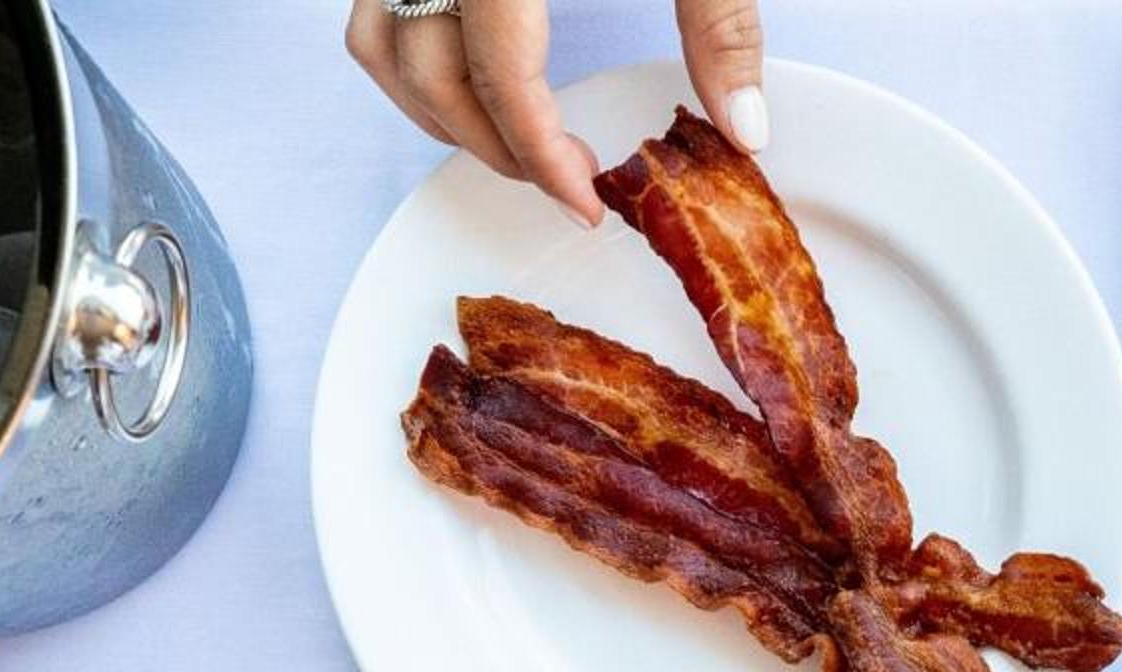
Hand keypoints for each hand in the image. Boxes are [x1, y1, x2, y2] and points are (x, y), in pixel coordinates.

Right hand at [345, 0, 769, 226]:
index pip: (499, 73)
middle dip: (494, 146)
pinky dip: (411, 61)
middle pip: (428, 73)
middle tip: (565, 180)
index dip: (539, 153)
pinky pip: (377, 13)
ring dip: (439, 113)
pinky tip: (475, 85)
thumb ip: (720, 24)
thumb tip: (744, 131)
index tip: (586, 202)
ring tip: (516, 143)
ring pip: (381, 46)